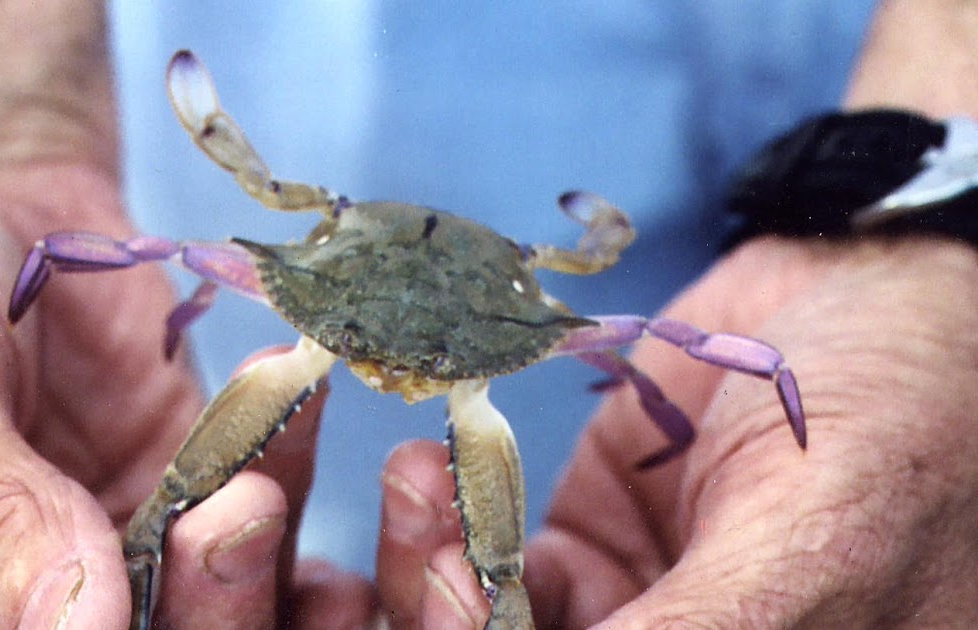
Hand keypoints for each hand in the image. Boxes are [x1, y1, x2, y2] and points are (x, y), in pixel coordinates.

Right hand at [0, 4, 369, 622]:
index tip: (137, 610)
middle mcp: (20, 604)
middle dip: (206, 608)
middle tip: (231, 519)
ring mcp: (116, 543)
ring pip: (223, 590)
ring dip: (262, 546)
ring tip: (258, 478)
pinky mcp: (182, 471)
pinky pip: (260, 480)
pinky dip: (286, 446)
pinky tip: (289, 394)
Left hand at [375, 236, 977, 627]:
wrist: (882, 294)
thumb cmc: (903, 420)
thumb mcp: (812, 546)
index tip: (455, 602)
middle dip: (454, 617)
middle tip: (431, 550)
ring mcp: (630, 610)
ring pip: (492, 622)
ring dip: (434, 564)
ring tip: (417, 476)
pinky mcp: (588, 543)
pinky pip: (490, 558)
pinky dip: (447, 517)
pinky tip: (425, 464)